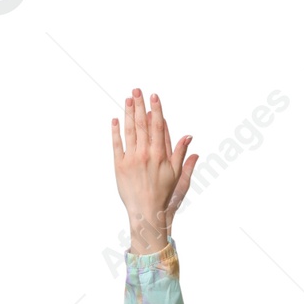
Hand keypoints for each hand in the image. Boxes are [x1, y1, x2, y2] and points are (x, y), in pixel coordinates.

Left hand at [113, 88, 195, 253]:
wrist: (147, 213)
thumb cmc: (165, 196)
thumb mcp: (178, 175)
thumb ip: (182, 154)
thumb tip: (189, 137)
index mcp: (160, 155)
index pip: (158, 127)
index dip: (156, 110)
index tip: (154, 97)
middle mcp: (146, 155)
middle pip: (142, 125)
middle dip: (139, 106)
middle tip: (137, 90)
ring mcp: (131, 160)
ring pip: (129, 131)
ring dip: (128, 114)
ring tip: (128, 99)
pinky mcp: (120, 167)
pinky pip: (117, 145)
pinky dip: (115, 132)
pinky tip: (115, 120)